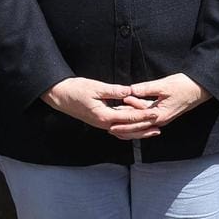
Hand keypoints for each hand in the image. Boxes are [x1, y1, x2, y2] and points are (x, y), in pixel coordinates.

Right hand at [43, 77, 157, 133]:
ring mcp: (101, 123)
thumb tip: (130, 91)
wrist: (59, 95)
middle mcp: (103, 123)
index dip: (143, 116)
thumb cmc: (76, 89)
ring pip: (124, 130)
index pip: (128, 118)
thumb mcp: (96, 87)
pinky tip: (135, 125)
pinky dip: (128, 127)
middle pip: (128, 129)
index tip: (156, 114)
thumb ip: (114, 91)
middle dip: (144, 127)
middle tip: (159, 125)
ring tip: (152, 130)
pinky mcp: (100, 120)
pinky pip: (118, 127)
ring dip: (138, 130)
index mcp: (104, 116)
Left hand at [108, 73, 208, 140]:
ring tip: (114, 119)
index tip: (110, 121)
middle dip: (123, 126)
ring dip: (129, 121)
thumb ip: (146, 88)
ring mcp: (161, 117)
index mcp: (159, 115)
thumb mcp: (163, 85)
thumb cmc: (183, 85)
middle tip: (108, 126)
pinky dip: (137, 113)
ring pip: (141, 121)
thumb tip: (130, 89)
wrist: (199, 88)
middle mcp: (160, 120)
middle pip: (138, 125)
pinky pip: (146, 115)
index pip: (137, 121)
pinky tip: (128, 108)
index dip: (123, 122)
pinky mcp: (162, 112)